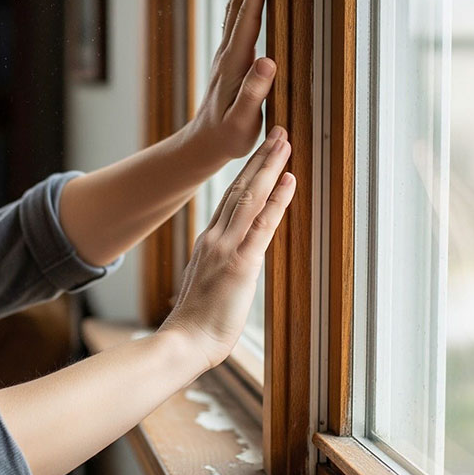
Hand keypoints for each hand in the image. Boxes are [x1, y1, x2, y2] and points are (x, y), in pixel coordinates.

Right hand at [161, 126, 294, 369]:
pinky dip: (277, 199)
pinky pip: (262, 224)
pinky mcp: (241, 263)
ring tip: (284, 142)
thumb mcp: (206, 285)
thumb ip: (218, 267)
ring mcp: (226, 248)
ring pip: (250, 197)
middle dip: (260, 159)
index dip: (247, 174)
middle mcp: (215, 238)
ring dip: (269, 167)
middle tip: (278, 132)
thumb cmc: (196, 324)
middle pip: (239, 188)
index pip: (230, 199)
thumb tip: (231, 264)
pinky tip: (289, 179)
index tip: (262, 155)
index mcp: (208, 242)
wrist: (184, 342)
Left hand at [181, 0, 274, 165]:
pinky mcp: (229, 59)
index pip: (248, 18)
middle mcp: (228, 53)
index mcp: (235, 64)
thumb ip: (254, 93)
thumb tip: (268, 61)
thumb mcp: (242, 122)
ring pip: (236, 7)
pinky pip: (237, 19)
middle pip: (239, 3)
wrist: (203, 145)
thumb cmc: (227, 138)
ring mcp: (227, 54)